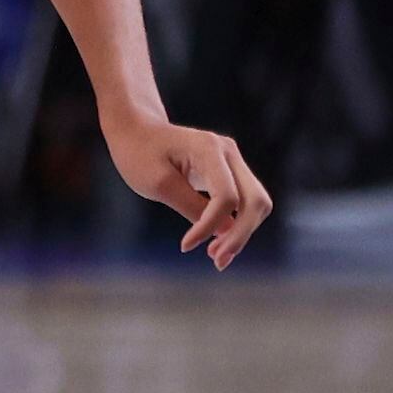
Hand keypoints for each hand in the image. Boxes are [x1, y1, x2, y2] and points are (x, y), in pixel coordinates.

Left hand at [106, 106, 271, 266]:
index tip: (185, 246)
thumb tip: (225, 231)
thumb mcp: (158, 184)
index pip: (226, 197)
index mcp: (209, 149)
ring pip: (256, 203)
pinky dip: (237, 224)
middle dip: (241, 234)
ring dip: (243, 232)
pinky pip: (245, 202)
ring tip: (217, 257)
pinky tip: (218, 244)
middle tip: (217, 261)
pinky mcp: (229, 172)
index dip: (209, 226)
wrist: (136, 130)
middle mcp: (228, 152)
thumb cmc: (139, 154)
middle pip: (255, 200)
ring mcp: (232, 160)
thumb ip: (192, 206)